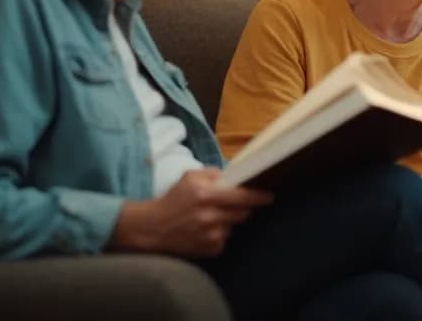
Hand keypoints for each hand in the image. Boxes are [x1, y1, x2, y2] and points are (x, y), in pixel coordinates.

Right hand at [109, 168, 273, 257]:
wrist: (152, 228)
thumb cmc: (173, 199)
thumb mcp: (190, 177)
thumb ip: (214, 173)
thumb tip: (236, 176)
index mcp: (205, 195)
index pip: (242, 196)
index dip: (258, 196)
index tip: (269, 196)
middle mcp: (209, 216)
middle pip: (243, 213)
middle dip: (241, 208)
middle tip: (229, 206)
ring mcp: (210, 235)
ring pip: (234, 226)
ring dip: (228, 221)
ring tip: (209, 218)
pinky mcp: (209, 249)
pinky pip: (225, 239)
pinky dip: (219, 234)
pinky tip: (204, 230)